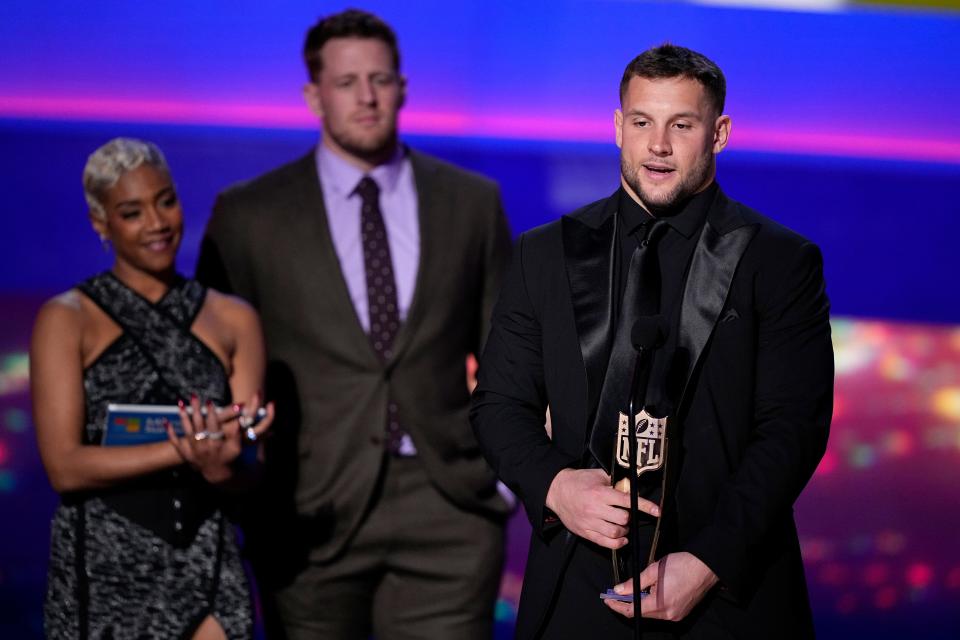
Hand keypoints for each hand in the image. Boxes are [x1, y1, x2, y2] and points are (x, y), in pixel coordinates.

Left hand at [166, 392, 273, 483]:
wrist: (217, 474)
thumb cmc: (228, 458)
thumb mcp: (236, 448)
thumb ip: (236, 435)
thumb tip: (239, 421)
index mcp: (216, 445)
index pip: (213, 425)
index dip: (211, 413)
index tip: (209, 401)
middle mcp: (203, 447)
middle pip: (198, 425)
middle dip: (195, 409)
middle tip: (194, 396)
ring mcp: (192, 451)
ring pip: (186, 431)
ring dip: (183, 417)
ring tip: (180, 403)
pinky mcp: (185, 454)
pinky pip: (175, 443)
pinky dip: (170, 433)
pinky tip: (166, 421)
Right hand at [544, 468, 659, 548]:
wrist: (556, 490)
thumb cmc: (579, 481)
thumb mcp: (597, 475)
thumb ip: (615, 482)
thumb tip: (631, 487)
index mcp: (600, 493)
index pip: (627, 500)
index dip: (644, 506)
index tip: (657, 511)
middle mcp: (595, 509)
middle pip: (623, 519)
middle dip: (628, 517)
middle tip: (626, 513)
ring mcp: (590, 523)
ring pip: (616, 533)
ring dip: (624, 530)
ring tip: (622, 524)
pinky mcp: (585, 532)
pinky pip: (605, 543)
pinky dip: (617, 543)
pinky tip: (621, 538)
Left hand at [603, 552, 717, 620]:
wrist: (706, 566)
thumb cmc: (682, 564)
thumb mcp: (654, 570)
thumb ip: (634, 583)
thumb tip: (618, 590)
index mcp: (660, 604)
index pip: (632, 611)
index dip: (617, 606)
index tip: (607, 599)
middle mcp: (669, 614)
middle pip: (641, 613)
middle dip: (626, 603)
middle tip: (616, 592)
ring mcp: (676, 615)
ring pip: (651, 613)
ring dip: (639, 602)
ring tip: (632, 589)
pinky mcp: (681, 612)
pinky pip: (661, 611)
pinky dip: (652, 603)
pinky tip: (649, 592)